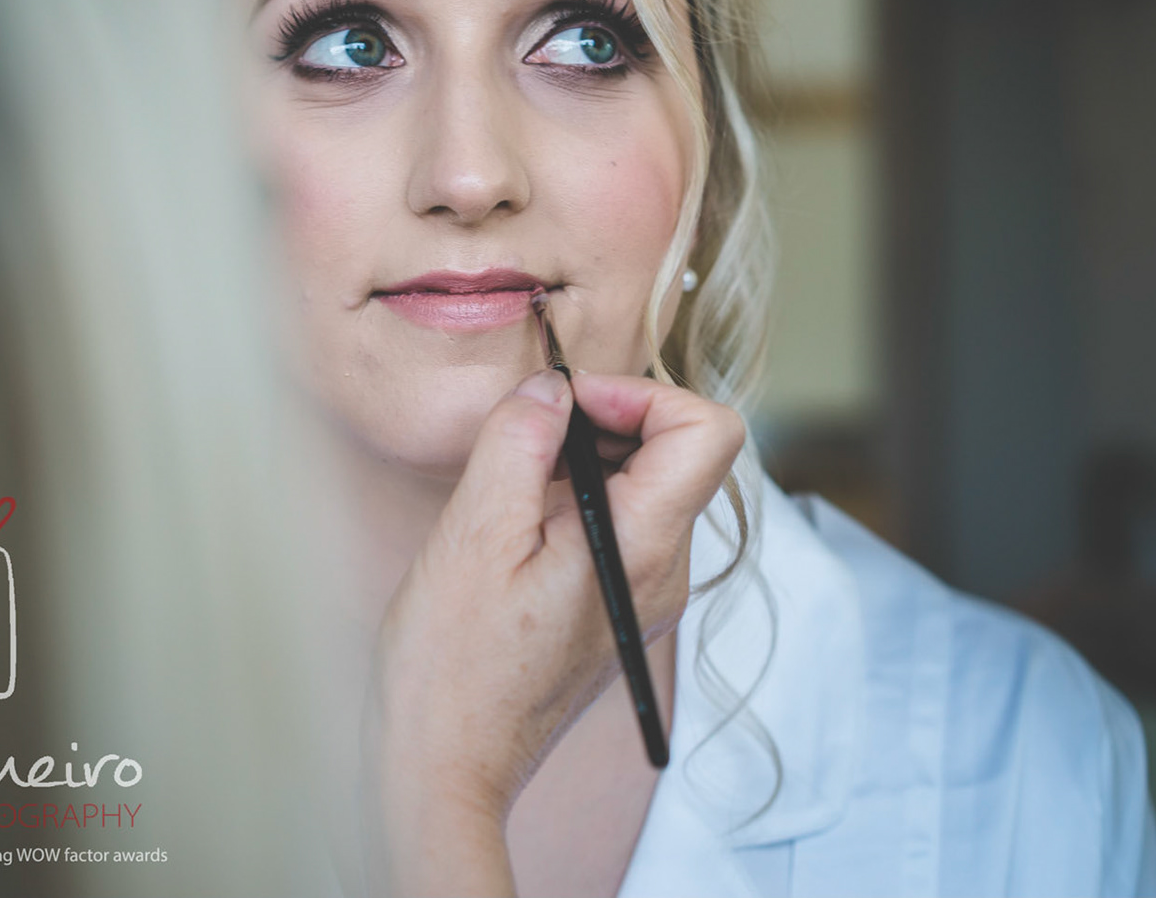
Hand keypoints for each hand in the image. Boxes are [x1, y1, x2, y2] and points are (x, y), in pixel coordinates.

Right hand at [364, 369, 743, 896]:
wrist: (446, 767)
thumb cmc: (451, 665)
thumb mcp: (473, 533)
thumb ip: (518, 442)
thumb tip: (550, 387)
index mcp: (643, 548)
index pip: (709, 431)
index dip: (643, 394)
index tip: (571, 405)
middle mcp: (664, 573)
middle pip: (681, 452)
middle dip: (608, 419)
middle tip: (528, 434)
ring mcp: (646, 594)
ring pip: (650, 484)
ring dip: (588, 458)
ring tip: (514, 482)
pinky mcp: (618, 609)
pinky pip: (622, 523)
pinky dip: (578, 497)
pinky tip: (517, 523)